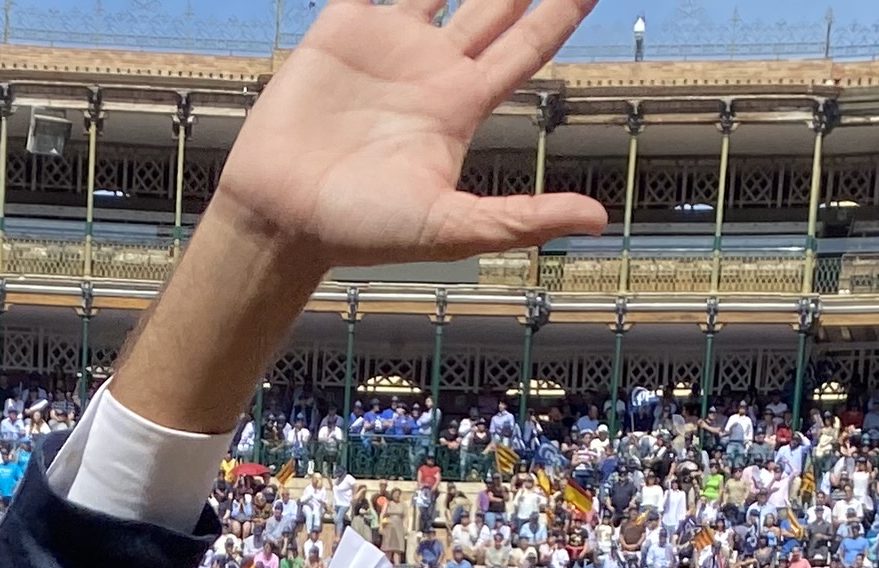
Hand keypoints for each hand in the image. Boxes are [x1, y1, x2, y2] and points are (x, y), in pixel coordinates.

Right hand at [201, 0, 604, 275]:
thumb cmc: (360, 233)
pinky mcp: (342, 28)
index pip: (528, 43)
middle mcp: (432, 68)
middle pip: (496, 2)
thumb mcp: (450, 229)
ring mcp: (389, 45)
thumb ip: (522, 218)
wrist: (281, 218)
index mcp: (462, 105)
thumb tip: (597, 220)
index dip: (561, 10)